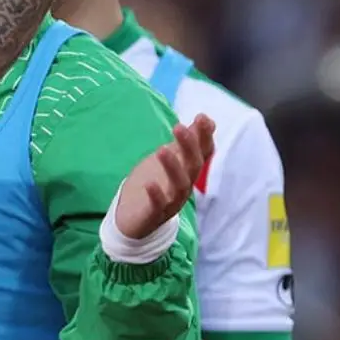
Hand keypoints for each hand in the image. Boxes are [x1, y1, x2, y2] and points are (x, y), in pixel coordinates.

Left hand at [115, 114, 214, 238]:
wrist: (134, 220)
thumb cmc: (154, 186)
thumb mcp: (169, 159)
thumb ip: (186, 142)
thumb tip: (206, 119)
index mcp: (188, 172)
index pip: (202, 153)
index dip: (204, 137)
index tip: (203, 118)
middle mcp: (185, 186)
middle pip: (193, 166)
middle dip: (188, 146)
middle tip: (179, 127)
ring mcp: (172, 202)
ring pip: (179, 185)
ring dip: (172, 167)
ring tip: (162, 149)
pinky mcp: (154, 215)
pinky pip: (159, 206)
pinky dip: (156, 195)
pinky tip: (150, 183)